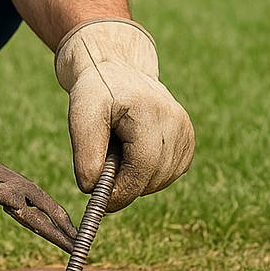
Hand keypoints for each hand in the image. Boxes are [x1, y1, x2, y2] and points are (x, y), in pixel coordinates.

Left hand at [55, 19, 194, 211]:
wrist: (117, 70)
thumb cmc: (96, 92)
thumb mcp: (81, 114)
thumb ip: (85, 151)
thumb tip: (91, 188)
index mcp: (150, 111)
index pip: (142, 168)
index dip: (121, 191)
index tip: (100, 199)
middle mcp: (176, 121)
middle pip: (153, 178)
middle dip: (125, 183)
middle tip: (105, 163)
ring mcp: (186, 131)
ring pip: (162, 179)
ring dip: (136, 178)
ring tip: (119, 149)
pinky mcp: (188, 140)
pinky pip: (169, 174)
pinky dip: (148, 173)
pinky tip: (134, 151)